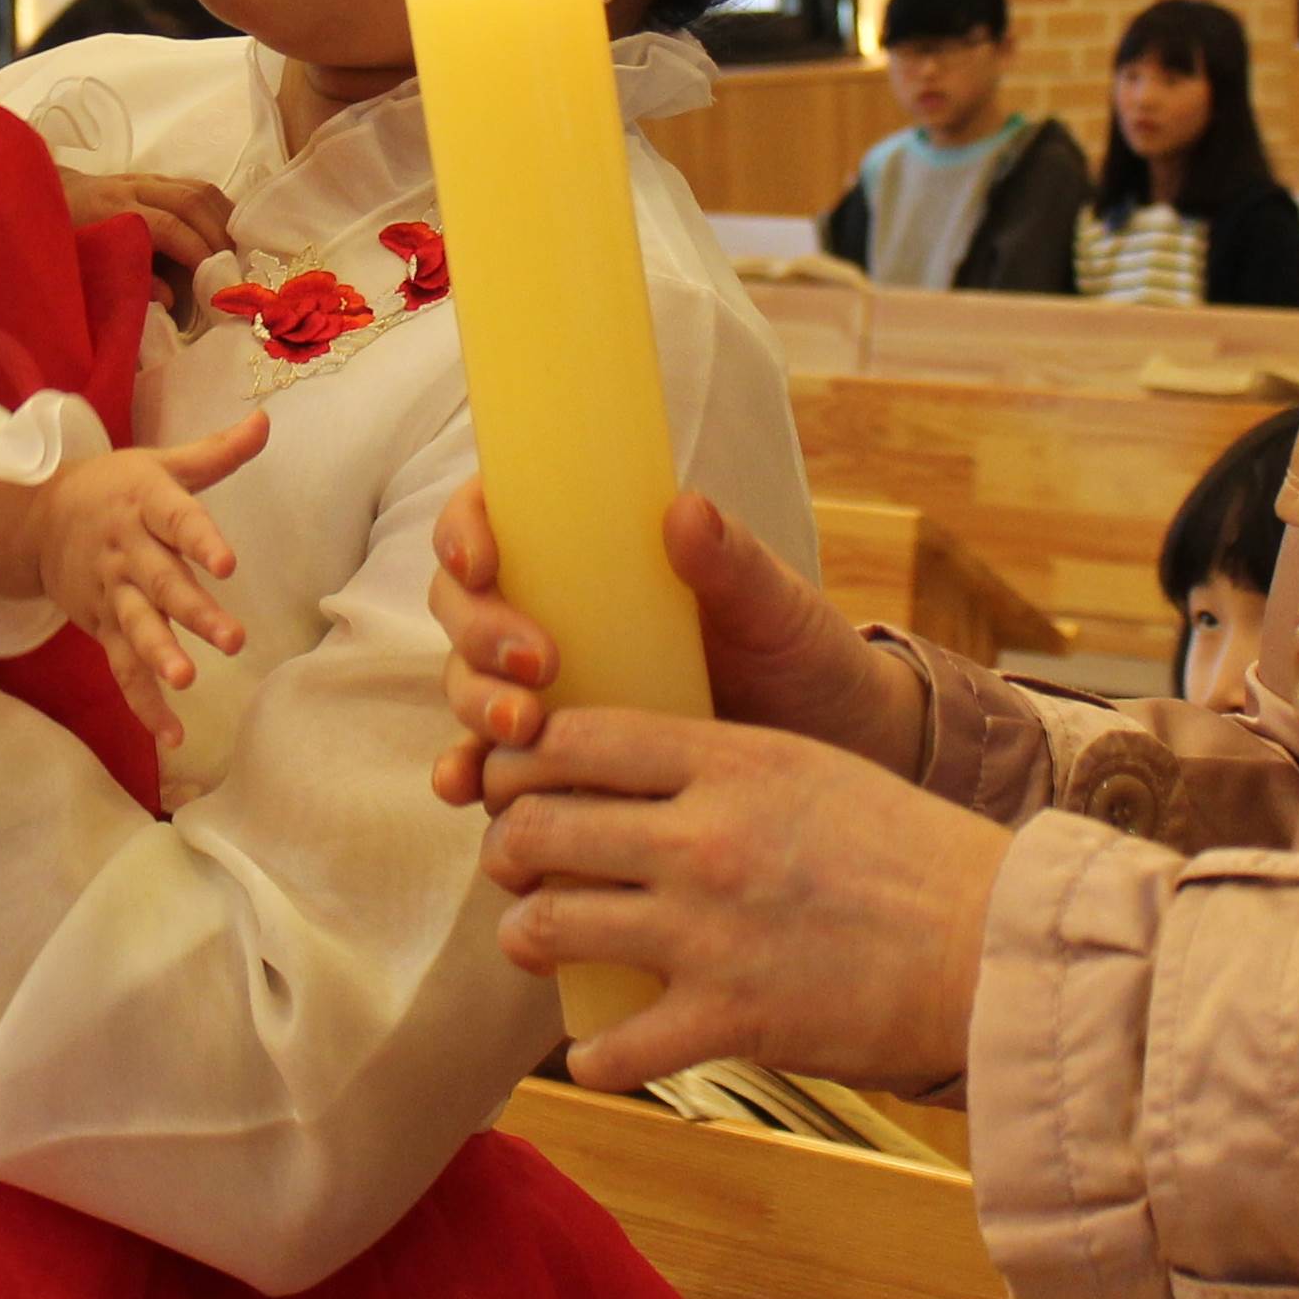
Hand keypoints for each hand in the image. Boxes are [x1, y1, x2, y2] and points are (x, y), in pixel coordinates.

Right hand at [0, 417, 266, 744]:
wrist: (36, 516)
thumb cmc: (114, 488)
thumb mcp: (161, 463)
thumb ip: (217, 452)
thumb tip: (267, 420)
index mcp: (145, 505)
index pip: (178, 520)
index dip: (201, 541)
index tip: (229, 563)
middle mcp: (126, 551)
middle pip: (162, 584)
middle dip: (194, 613)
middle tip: (233, 640)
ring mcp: (112, 594)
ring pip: (137, 628)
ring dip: (161, 657)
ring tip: (187, 682)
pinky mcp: (102, 627)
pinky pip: (123, 669)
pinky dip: (144, 704)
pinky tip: (173, 736)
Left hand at [61, 167, 235, 317]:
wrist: (42, 197)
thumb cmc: (61, 240)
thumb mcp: (83, 267)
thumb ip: (124, 282)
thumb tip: (170, 300)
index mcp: (109, 211)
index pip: (167, 225)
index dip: (196, 251)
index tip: (215, 280)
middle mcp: (131, 188)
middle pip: (190, 201)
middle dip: (218, 236)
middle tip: (233, 270)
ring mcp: (145, 179)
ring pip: (198, 190)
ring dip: (223, 221)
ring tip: (236, 253)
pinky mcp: (154, 179)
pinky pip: (196, 187)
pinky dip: (218, 210)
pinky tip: (227, 232)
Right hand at [427, 485, 924, 808]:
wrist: (834, 753)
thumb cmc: (803, 657)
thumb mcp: (776, 609)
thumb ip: (733, 564)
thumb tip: (684, 507)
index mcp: (597, 555)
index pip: (501, 516)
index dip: (467, 528)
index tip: (486, 562)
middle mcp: (558, 615)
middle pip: (466, 605)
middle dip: (479, 632)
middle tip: (536, 667)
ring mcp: (551, 690)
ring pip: (469, 681)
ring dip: (475, 702)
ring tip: (522, 730)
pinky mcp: (556, 760)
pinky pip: (489, 761)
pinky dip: (463, 772)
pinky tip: (467, 790)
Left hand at [475, 709, 1011, 1092]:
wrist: (996, 947)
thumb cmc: (914, 853)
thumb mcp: (813, 769)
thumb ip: (719, 765)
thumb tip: (633, 767)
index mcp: (730, 761)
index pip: (573, 739)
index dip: (518, 758)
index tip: (513, 776)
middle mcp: (703, 839)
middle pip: (537, 828)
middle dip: (507, 845)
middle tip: (518, 860)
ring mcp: (707, 933)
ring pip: (545, 925)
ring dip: (528, 935)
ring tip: (539, 937)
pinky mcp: (727, 1021)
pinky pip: (609, 1047)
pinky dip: (594, 1054)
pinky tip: (603, 1047)